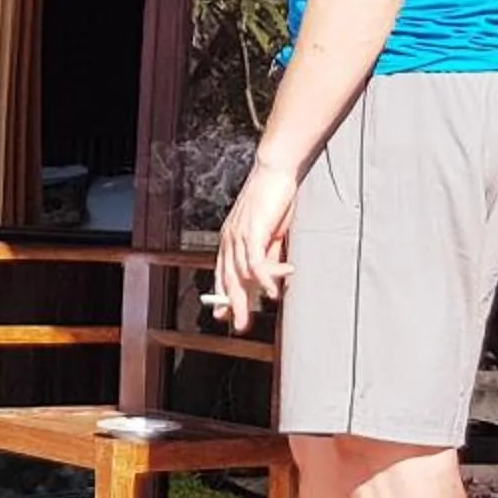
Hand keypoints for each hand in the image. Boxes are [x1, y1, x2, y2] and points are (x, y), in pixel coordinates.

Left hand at [213, 162, 299, 332]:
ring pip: (240, 274)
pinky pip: (255, 263)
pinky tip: (272, 292)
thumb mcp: (270, 235)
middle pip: (228, 279)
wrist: (275, 172)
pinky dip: (264, 279)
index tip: (224, 315)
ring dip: (253, 293)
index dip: (222, 295)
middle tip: (239, 325)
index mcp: (230, 240)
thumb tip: (270, 280)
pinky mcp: (251, 231)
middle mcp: (229, 239)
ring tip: (263, 306)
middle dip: (233, 305)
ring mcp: (238, 235)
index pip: (222, 273)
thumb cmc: (274, 200)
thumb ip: (268, 257)